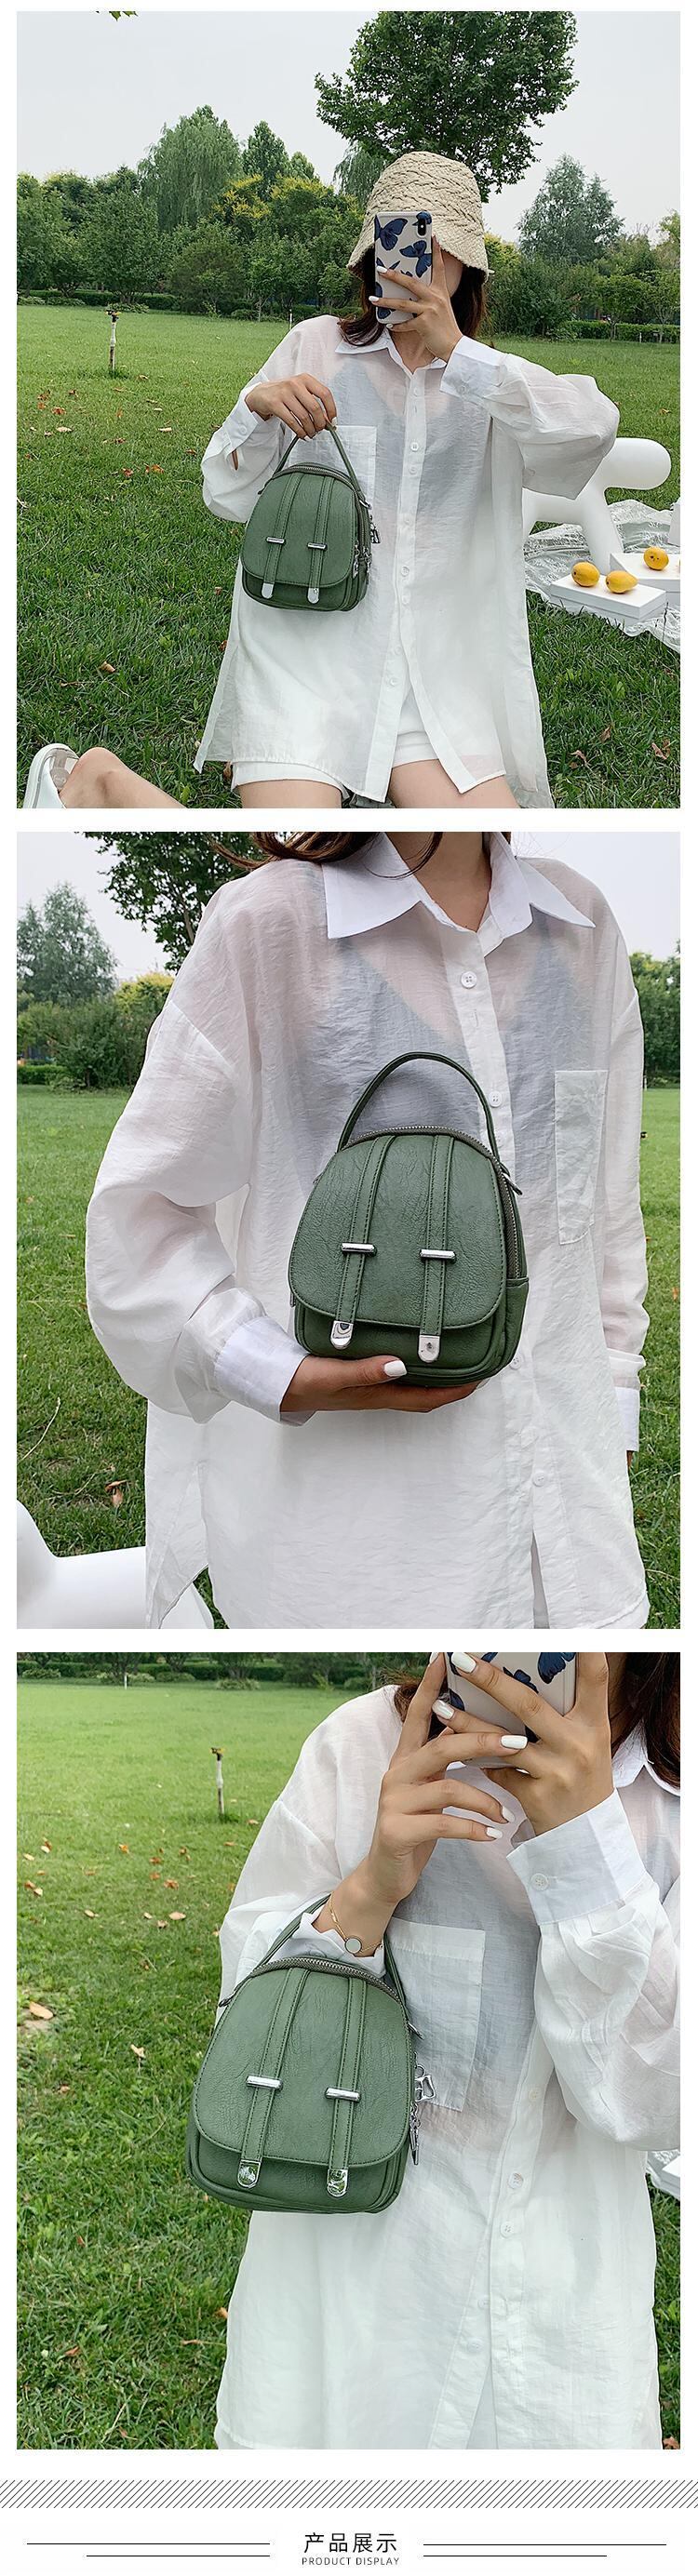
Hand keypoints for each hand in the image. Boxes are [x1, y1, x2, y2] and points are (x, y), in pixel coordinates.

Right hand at [245, 374, 336, 438]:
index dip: (331, 409)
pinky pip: (292, 422)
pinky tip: (302, 435)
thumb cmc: (285, 393)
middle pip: (315, 408)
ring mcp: (284, 393)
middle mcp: (295, 383)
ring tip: (311, 434)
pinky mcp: (275, 404)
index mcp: (305, 379)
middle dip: (320, 423)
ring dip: (310, 429)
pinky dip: (300, 432)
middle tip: (320, 430)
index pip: (325, 394)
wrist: (262, 393)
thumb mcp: (301, 392)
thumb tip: (328, 421)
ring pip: (304, 417)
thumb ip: (314, 402)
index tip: (332, 421)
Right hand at [280, 1351, 476, 1415]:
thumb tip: (401, 1365)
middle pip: (425, 1395)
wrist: (276, 1385)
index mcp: (378, 1395)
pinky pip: (396, 1377)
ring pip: (412, 1387)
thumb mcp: (334, 1374)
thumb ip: (366, 1370)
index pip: (427, 1398)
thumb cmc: (304, 1380)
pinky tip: (413, 1354)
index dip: (455, 1392)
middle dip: (452, 1387)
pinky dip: (414, 1369)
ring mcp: (369, 1388)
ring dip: (435, 1378)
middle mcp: (379, 1394)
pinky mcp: (359, 1379)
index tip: (480, 1379)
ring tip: (454, 1360)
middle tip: (476, 1368)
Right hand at [316, 1656, 511, 1953]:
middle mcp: (397, 1772)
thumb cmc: (418, 1825)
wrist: (386, 1873)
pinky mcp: (397, 1830)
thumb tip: (484, 1729)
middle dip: (482, 1739)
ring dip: (484, 1798)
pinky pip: (444, 1824)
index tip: (445, 1655)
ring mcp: (394, 1801)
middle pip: (442, 1745)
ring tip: (505, 1813)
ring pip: (447, 1786)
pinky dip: (472, 1829)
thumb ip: (448, 1762)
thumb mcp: (432, 1788)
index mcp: (407, 1758)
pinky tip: (492, 1835)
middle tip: (518, 1740)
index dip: (430, 1685)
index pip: (418, 1713)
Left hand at [370, 238, 461, 363]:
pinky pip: (405, 323)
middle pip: (411, 282)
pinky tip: (389, 324)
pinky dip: (397, 325)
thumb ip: (428, 299)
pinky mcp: (424, 324)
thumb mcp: (440, 308)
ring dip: (386, 300)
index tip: (433, 237)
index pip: (439, 267)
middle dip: (394, 275)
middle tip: (381, 269)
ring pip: (403, 303)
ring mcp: (430, 310)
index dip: (436, 252)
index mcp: (441, 291)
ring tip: (373, 298)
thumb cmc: (445, 327)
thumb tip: (408, 295)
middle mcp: (435, 298)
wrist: (454, 346)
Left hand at [440, 1652, 613, 1837]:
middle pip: (528, 1705)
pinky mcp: (536, 1797)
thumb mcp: (588, 1743)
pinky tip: (456, 1746)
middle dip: (490, 1680)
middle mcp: (578, 1746)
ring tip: (441, 1706)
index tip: (569, 1627)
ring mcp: (556, 1773)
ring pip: (501, 1740)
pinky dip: (478, 1758)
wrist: (586, 1838)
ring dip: (467, 1722)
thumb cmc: (584, 1778)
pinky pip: (497, 1770)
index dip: (586, 1653)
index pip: (595, 1680)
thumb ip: (564, 1713)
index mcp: (594, 1725)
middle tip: (461, 1660)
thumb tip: (524, 1673)